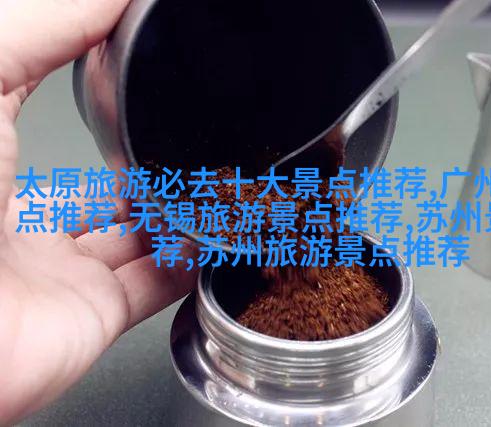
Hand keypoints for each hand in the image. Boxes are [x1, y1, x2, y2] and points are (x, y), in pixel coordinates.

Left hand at [0, 1, 197, 423]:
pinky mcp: (92, 316)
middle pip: (108, 188)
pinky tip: (218, 235)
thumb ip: (49, 22)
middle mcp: (25, 221)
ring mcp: (62, 272)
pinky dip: (191, 262)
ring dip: (181, 213)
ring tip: (222, 182)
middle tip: (200, 140)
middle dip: (156, 165)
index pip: (60, 125)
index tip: (154, 77)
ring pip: (139, 237)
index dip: (110, 101)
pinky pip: (156, 286)